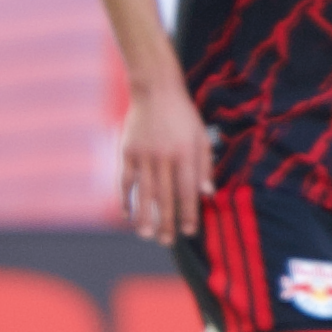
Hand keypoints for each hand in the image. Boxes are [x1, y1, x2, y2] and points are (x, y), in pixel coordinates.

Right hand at [115, 82, 213, 239]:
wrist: (155, 90)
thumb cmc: (182, 116)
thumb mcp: (201, 136)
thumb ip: (205, 166)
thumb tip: (207, 194)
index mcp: (185, 153)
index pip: (187, 190)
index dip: (188, 213)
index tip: (189, 232)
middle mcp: (163, 156)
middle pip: (164, 196)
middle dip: (166, 221)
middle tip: (166, 241)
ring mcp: (143, 154)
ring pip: (143, 191)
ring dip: (144, 216)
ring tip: (145, 235)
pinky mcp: (127, 151)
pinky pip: (125, 180)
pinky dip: (124, 198)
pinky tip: (126, 214)